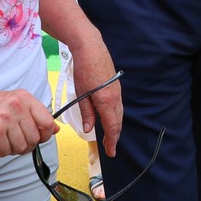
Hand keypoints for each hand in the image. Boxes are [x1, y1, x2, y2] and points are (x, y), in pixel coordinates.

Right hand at [0, 89, 56, 156]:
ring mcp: (6, 118)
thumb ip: (34, 115)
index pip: (47, 121)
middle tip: (12, 140)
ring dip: (11, 149)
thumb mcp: (13, 103)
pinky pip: (6, 152)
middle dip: (25, 145)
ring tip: (1, 140)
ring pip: (21, 147)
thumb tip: (55, 129)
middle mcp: (17, 106)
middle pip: (35, 138)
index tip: (37, 138)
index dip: (45, 135)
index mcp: (24, 98)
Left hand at [69, 39, 123, 157]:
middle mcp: (115, 98)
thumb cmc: (84, 69)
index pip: (111, 127)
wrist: (91, 48)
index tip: (111, 152)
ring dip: (115, 126)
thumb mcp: (81, 93)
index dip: (111, 141)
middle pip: (118, 122)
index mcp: (106, 101)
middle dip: (114, 136)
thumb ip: (87, 112)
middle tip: (110, 148)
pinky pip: (118, 105)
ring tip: (110, 136)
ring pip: (119, 114)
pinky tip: (110, 117)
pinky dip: (115, 116)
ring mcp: (117, 91)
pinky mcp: (116, 85)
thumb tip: (89, 129)